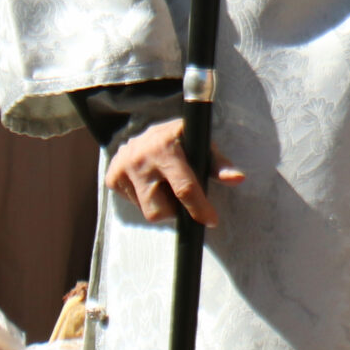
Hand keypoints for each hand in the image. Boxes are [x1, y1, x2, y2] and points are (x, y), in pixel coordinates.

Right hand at [104, 119, 244, 227]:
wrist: (143, 129)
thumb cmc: (181, 138)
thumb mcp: (200, 142)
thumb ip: (218, 163)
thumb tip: (238, 179)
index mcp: (165, 148)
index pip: (184, 187)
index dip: (199, 208)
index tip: (212, 221)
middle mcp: (140, 159)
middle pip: (161, 209)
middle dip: (177, 210)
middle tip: (182, 194)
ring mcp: (122, 169)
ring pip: (148, 211)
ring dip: (162, 205)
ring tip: (165, 184)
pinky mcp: (112, 179)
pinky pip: (135, 204)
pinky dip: (147, 198)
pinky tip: (150, 181)